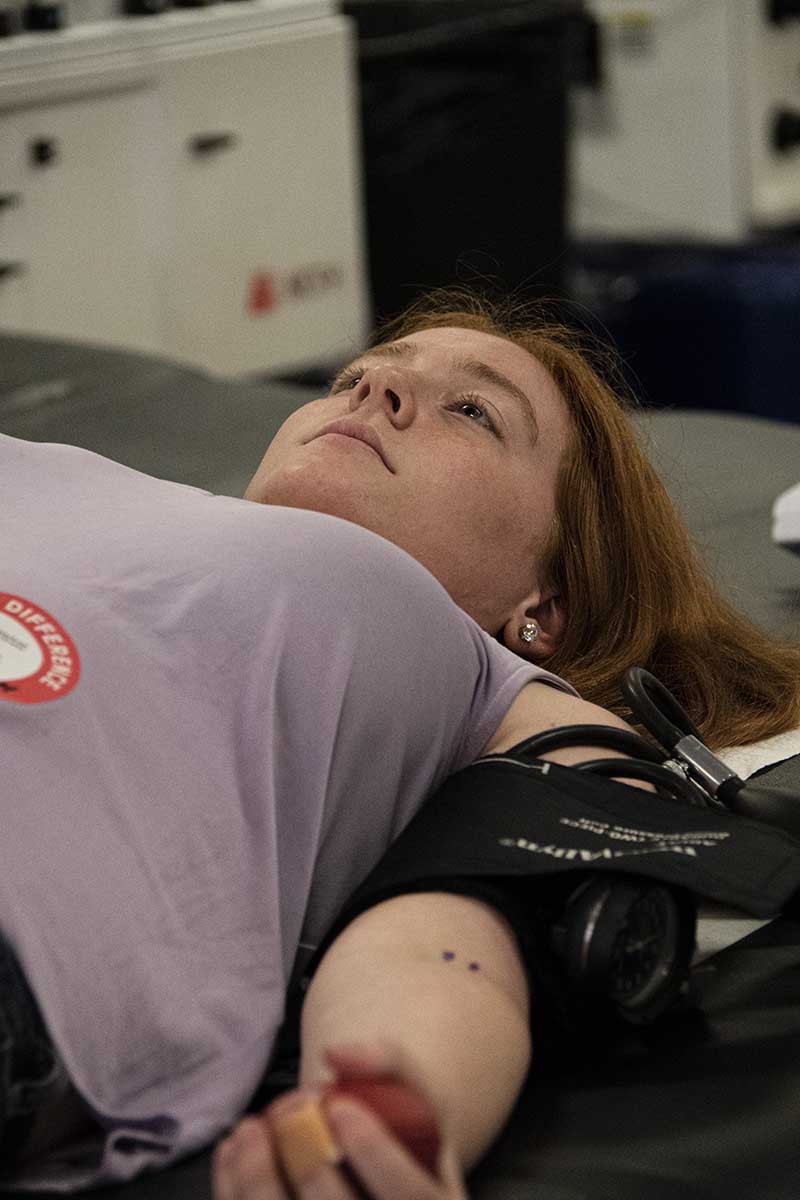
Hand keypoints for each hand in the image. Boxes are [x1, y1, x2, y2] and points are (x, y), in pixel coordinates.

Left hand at [212, 1040, 466, 1198]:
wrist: (376, 1163)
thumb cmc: (396, 1127)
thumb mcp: (415, 1090)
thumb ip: (387, 1061)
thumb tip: (337, 1054)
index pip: (410, 1194)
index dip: (376, 1155)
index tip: (340, 1108)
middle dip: (309, 1164)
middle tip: (289, 1113)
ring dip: (260, 1181)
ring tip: (251, 1131)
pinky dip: (235, 1190)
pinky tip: (233, 1153)